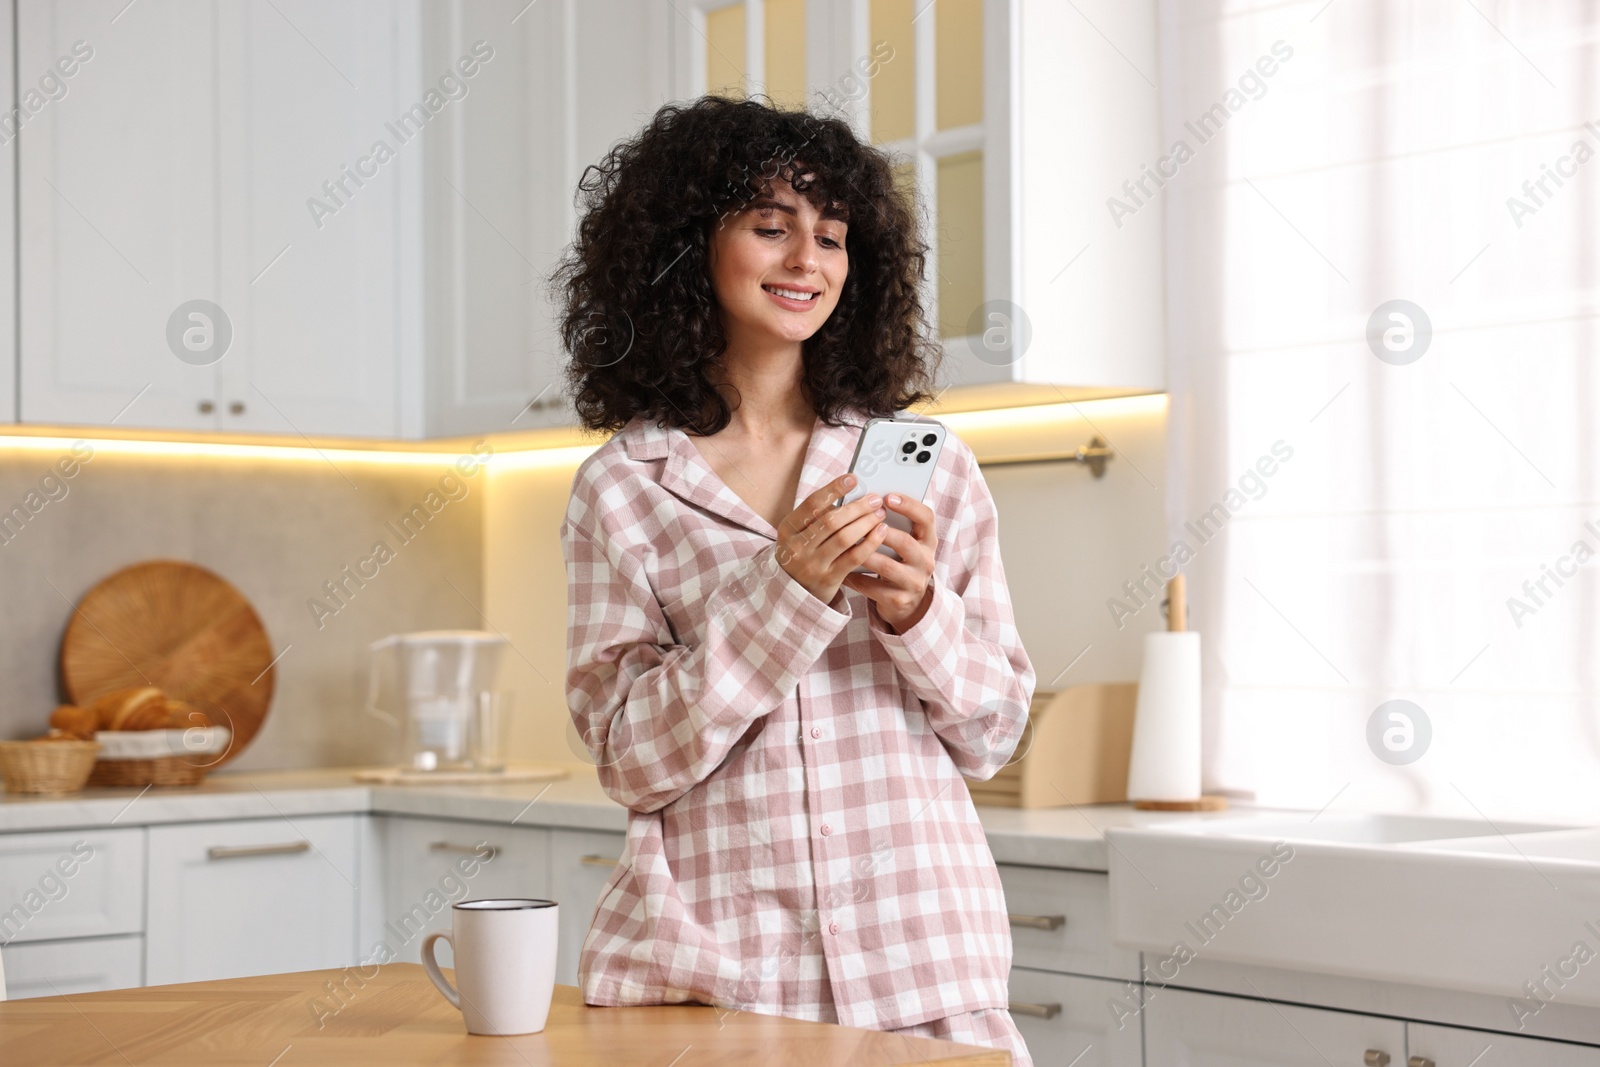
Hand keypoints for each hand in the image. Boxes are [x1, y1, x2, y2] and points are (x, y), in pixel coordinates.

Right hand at [775, 474, 890, 604]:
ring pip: (844, 538)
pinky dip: (870, 543)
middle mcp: (797, 547)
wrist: (792, 590)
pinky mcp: (828, 579)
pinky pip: (854, 558)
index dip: (834, 489)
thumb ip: (819, 516)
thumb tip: (852, 495)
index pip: (812, 504)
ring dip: (866, 522)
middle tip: (874, 499)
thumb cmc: (803, 553)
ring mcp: (812, 565)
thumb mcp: (800, 533)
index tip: (852, 479)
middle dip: (857, 507)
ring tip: (880, 514)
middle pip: (831, 520)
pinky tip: (880, 532)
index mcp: (788, 529)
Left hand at [840, 492, 936, 631]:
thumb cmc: (899, 562)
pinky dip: (857, 580)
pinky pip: (874, 589)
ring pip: (888, 568)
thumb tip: (865, 500)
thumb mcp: (904, 543)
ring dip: (866, 555)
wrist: (907, 602)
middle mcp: (925, 561)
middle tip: (864, 523)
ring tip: (847, 546)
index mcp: (927, 541)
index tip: (888, 497)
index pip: (926, 518)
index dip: (909, 506)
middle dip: (883, 532)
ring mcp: (914, 583)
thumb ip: (893, 524)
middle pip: (907, 543)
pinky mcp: (900, 600)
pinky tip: (843, 572)